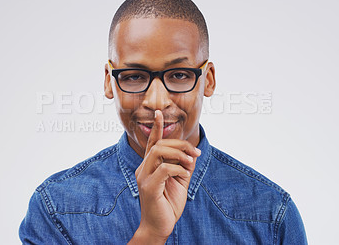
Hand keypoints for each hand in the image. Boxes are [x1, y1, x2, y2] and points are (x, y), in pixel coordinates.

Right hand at [129, 110, 200, 243]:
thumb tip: (192, 153)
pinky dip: (178, 169)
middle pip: (159, 144)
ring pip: (158, 152)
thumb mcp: (179, 181)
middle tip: (195, 153)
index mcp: (149, 166)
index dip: (155, 127)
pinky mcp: (149, 187)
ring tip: (190, 163)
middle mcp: (143, 169)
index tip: (158, 113)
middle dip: (180, 144)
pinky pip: (164, 169)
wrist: (160, 226)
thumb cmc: (168, 204)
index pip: (152, 143)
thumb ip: (184, 166)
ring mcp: (144, 177)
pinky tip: (185, 176)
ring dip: (178, 154)